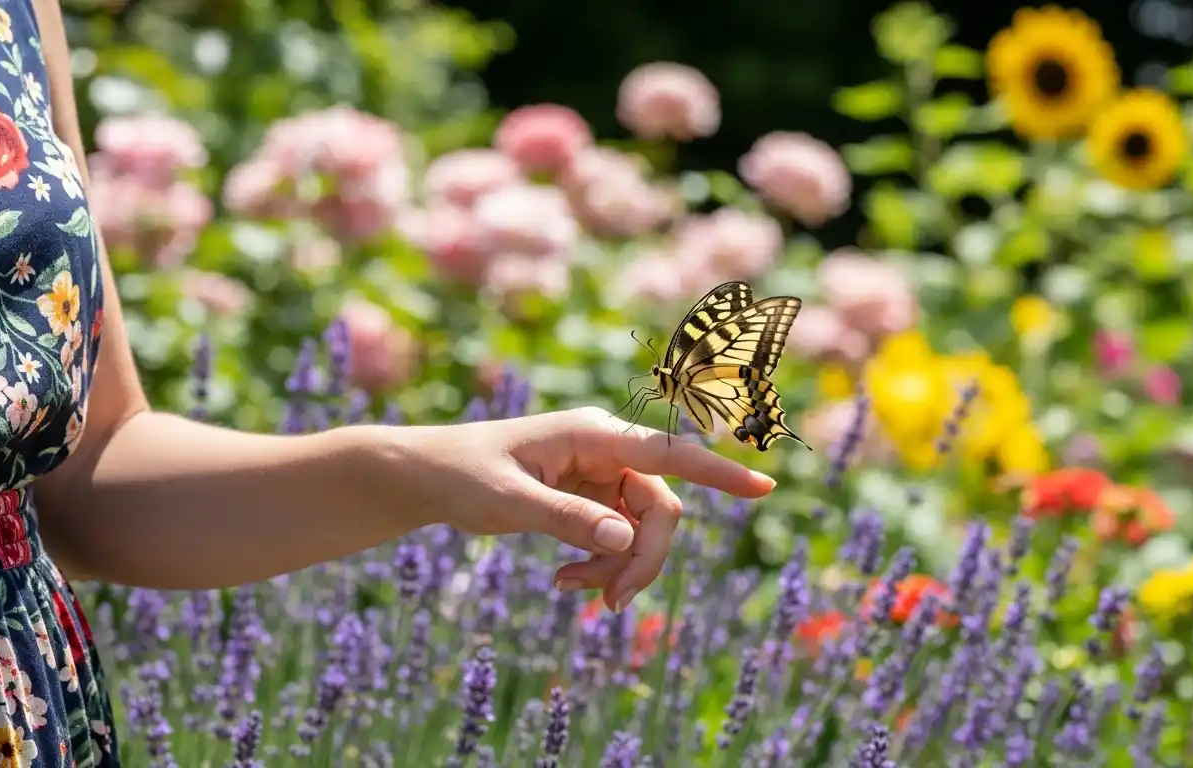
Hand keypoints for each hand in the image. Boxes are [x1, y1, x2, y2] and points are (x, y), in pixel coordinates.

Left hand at [402, 406, 774, 611]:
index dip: (718, 471)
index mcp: (592, 433)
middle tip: (609, 605)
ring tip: (570, 590)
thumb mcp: (507, 501)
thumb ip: (566, 518)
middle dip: (644, 558)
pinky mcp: (591, 498)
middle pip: (661, 508)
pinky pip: (619, 538)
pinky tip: (564, 582)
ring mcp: (601, 475)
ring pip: (643, 529)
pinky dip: (601, 566)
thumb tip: (623, 537)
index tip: (764, 487)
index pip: (669, 454)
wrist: (428, 477)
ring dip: (620, 567)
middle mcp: (606, 450)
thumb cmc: (462, 476)